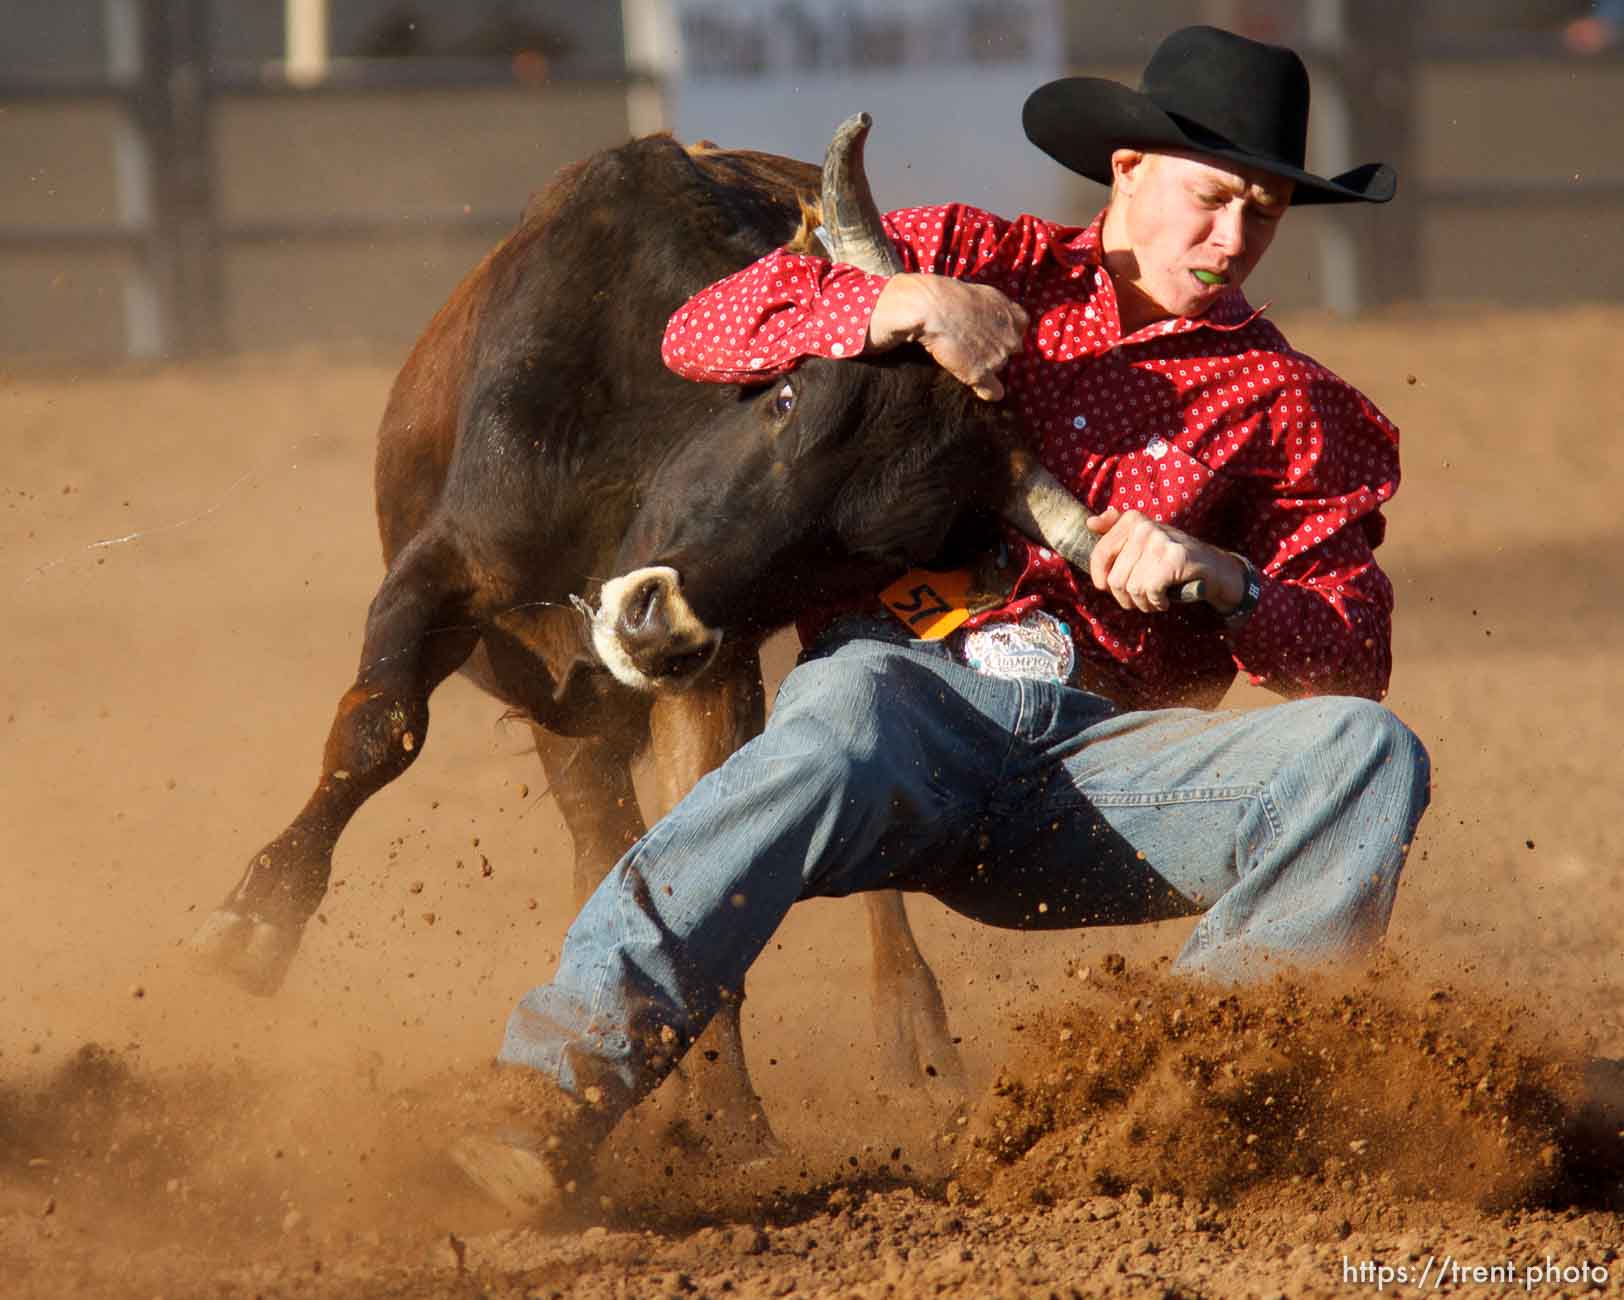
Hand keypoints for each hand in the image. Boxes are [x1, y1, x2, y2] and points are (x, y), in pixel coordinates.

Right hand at [866, 274, 1027, 399]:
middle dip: (998, 348)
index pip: (1020, 328)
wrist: (934, 308)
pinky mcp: (981, 374)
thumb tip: (999, 319)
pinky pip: (993, 391)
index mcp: (1015, 317)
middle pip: (1011, 350)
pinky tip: (981, 390)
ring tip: (964, 355)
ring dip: (986, 364)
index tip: (991, 330)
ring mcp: (998, 358)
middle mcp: (1012, 339)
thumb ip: (999, 307)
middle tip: (975, 343)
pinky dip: (988, 392)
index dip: (1005, 331)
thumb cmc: (954, 296)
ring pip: (999, 368)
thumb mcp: (986, 293)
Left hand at [1085, 508, 1247, 613]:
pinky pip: (1149, 592)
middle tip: (1142, 596)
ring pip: (1130, 588)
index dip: (1101, 577)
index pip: (1100, 554)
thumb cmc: (1169, 559)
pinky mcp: (1172, 559)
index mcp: (1133, 520)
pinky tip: (1166, 599)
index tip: (1108, 586)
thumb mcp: (1141, 542)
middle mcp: (1144, 526)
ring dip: (1142, 602)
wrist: (1212, 568)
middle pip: (1115, 579)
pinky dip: (1157, 603)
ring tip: (1154, 598)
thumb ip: (1115, 530)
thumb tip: (1090, 523)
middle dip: (1126, 596)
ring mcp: (1159, 541)